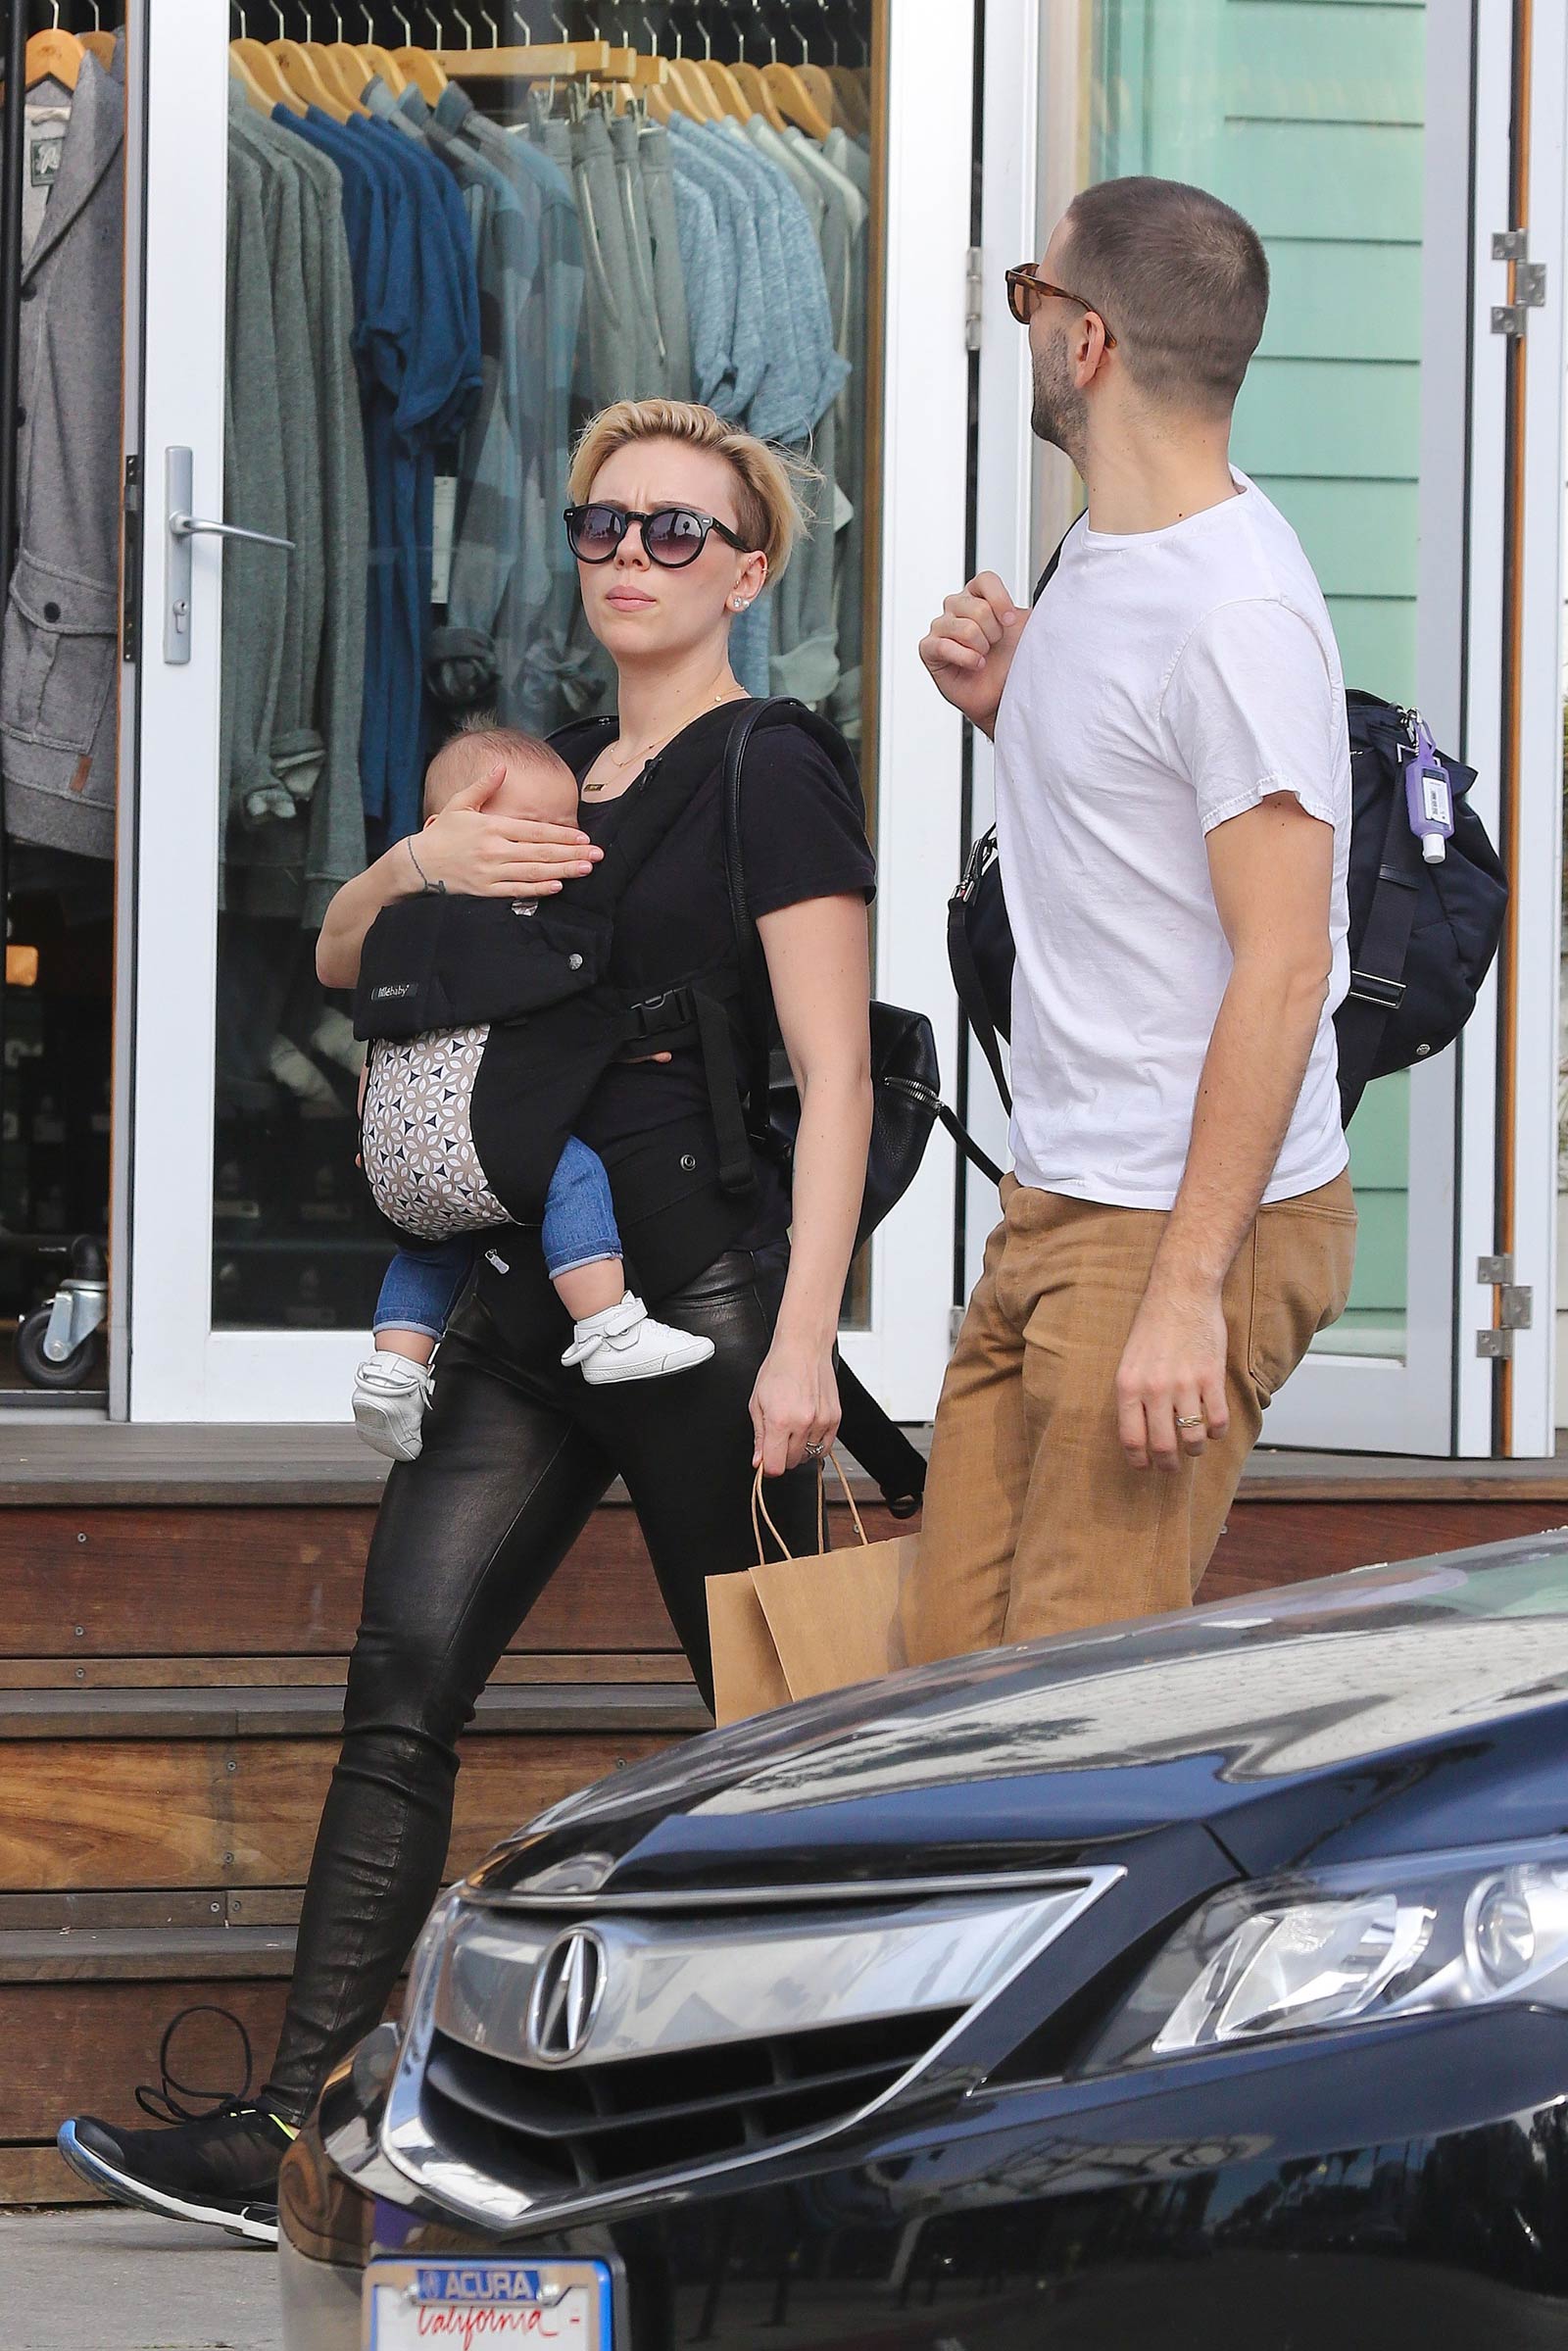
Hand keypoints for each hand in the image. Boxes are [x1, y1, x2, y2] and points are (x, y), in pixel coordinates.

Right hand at [415, 764, 602, 897]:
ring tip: (585, 869)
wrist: (419, 863)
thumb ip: (484, 785)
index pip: (535, 831)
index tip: (584, 837)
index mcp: (491, 827)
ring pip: (533, 872)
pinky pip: (517, 891)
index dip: (562, 835)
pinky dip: (539, 890)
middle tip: (597, 855)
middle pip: (541, 853)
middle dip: (572, 853)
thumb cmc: (442, 832)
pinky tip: (558, 886)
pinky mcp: (485, 891)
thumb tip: (502, 766)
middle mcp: (494, 850)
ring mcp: (490, 872)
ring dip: (562, 871)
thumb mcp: (460, 803)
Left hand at [750, 1338, 840, 1477]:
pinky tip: (807, 1430)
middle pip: (791, 1462)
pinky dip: (815, 1445)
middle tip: (777, 1438)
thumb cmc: (779, 1369)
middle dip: (781, 1455)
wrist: (803, 1348)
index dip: (767, 1467)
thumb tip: (759, 1460)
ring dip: (799, 1449)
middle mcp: (803, 1423)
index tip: (765, 1461)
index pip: (776, 1466)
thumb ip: (759, 1436)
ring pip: (809, 1456)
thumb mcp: (757, 1402)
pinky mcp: (835, 1419)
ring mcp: (822, 1421)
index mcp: (780, 1420)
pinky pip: (825, 1447)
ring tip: (793, 1429)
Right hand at [918, 571, 1024, 737]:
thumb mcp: (1028, 628)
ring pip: (964, 627)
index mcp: (978, 596)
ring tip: (984, 657)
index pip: (985, 580)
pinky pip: (944, 645)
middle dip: (993, 632)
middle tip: (995, 646)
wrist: (1004, 696)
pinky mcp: (929, 649)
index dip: (1001, 601)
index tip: (1011, 621)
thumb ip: (1033, 604)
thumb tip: (1059, 589)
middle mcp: (956, 608)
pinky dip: (966, 658)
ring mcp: (940, 627)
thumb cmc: (1012, 663)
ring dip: (981, 647)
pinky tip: (975, 665)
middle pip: (976, 606)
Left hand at [1115, 1282, 1228, 1471]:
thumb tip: (1139, 1432)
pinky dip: (1217, 1432)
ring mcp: (1185, 1384)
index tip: (1144, 1467)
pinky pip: (1218, 1420)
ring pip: (1193, 1438)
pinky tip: (1214, 1429)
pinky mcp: (1211, 1377)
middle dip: (1167, 1464)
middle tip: (1171, 1467)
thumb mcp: (1129, 1361)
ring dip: (1195, 1450)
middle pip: (1163, 1446)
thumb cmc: (1153, 1326)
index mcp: (1129, 1386)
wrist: (1181, 1293)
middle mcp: (1155, 1389)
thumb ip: (1133, 1395)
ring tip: (1195, 1448)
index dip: (1138, 1460)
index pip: (1131, 1438)